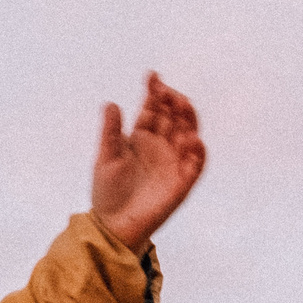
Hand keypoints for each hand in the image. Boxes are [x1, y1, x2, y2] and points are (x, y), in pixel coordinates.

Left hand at [91, 73, 205, 250]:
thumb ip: (110, 132)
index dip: (154, 92)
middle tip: (166, 91)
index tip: (151, 77)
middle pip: (174, 116)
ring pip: (188, 133)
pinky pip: (196, 163)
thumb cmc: (107, 192)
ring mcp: (173, 162)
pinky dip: (197, 151)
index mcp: (142, 137)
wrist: (113, 225)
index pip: (153, 109)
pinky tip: (191, 139)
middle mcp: (161, 145)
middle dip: (172, 101)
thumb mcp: (105, 159)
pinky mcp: (182, 182)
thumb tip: (111, 104)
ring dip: (188, 118)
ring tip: (180, 104)